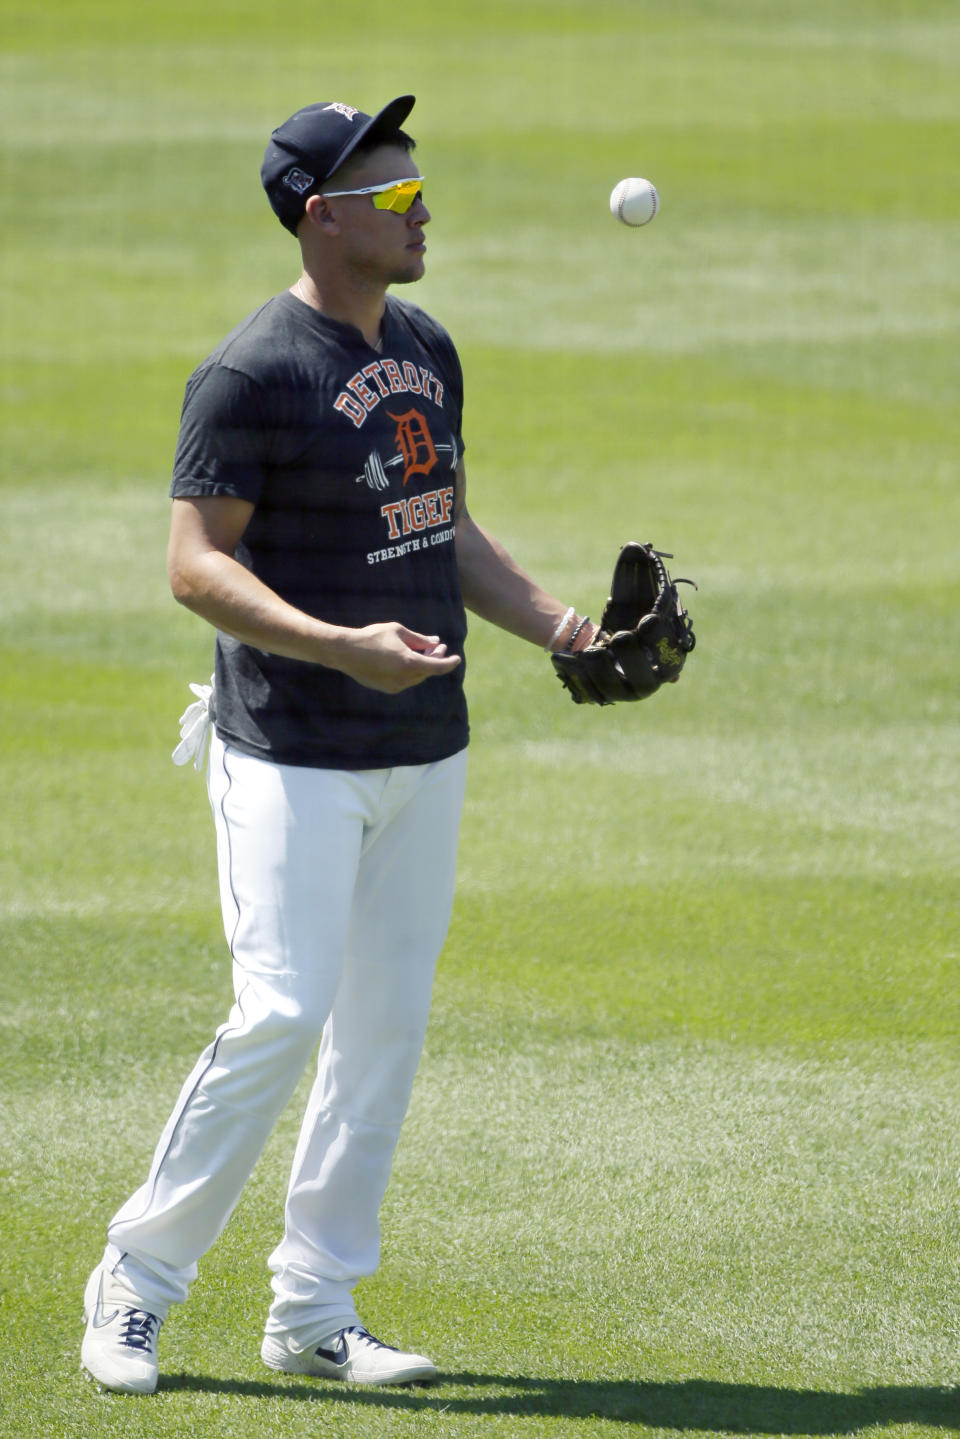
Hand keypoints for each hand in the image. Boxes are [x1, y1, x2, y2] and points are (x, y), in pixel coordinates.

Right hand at [332, 623, 460, 693]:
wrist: (346, 652)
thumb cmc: (372, 637)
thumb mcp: (398, 632)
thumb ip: (419, 638)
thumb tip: (435, 641)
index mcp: (410, 664)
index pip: (438, 667)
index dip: (450, 662)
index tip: (457, 658)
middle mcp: (404, 679)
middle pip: (427, 671)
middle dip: (434, 659)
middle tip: (437, 647)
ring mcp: (395, 686)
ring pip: (416, 677)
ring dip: (422, 665)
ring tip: (423, 652)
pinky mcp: (386, 689)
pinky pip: (405, 681)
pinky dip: (410, 671)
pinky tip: (407, 660)